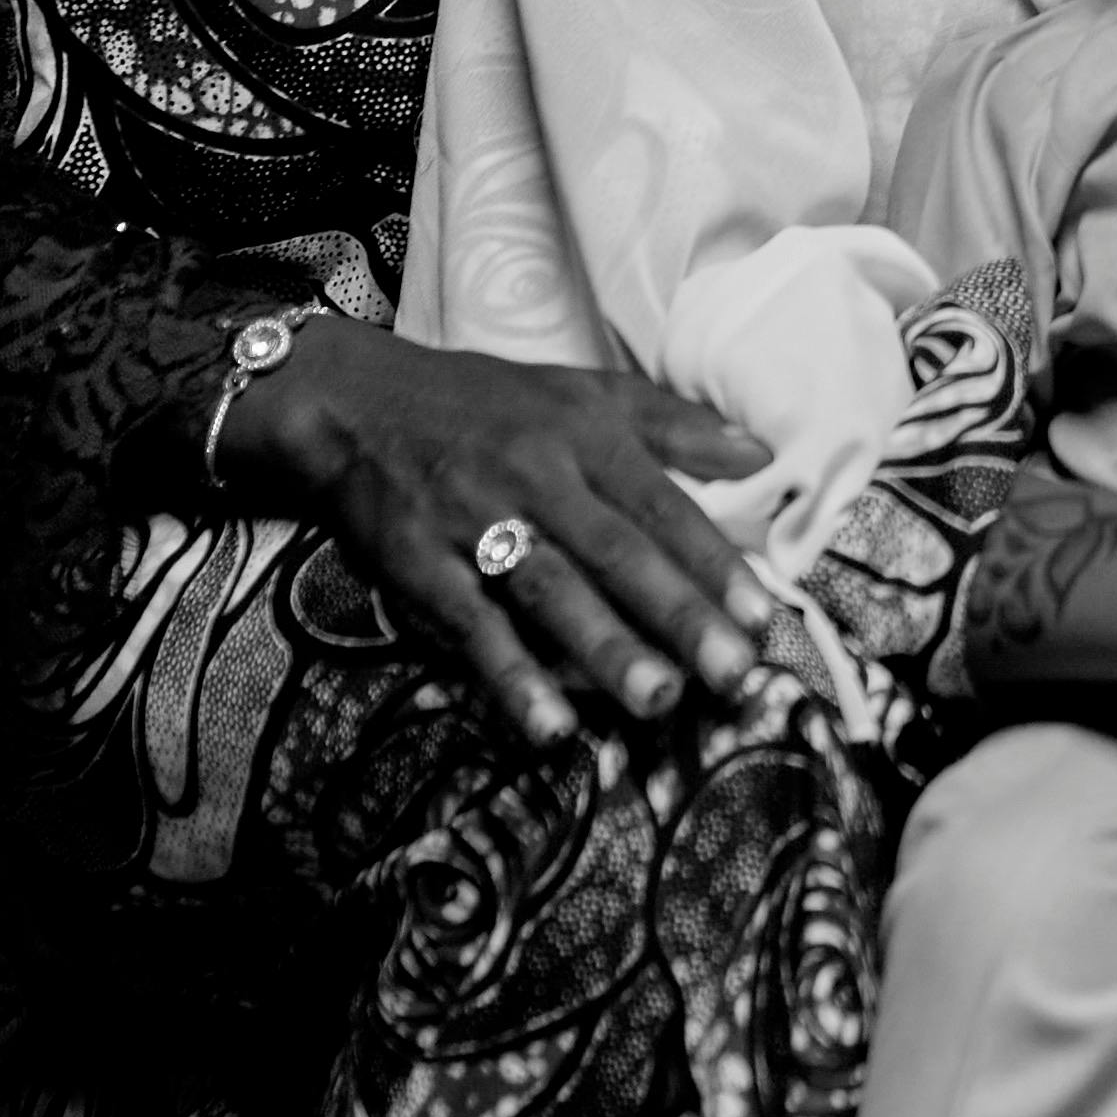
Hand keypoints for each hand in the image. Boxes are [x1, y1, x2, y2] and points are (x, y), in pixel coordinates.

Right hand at [223, 322, 779, 758]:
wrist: (354, 402)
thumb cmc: (486, 404)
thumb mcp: (584, 392)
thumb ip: (675, 425)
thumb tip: (763, 455)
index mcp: (584, 435)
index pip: (661, 504)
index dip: (712, 562)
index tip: (762, 617)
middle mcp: (535, 476)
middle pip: (616, 551)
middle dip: (676, 614)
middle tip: (732, 673)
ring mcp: (472, 520)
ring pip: (549, 589)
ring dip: (604, 648)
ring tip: (658, 701)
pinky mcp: (417, 562)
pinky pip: (470, 624)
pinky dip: (509, 675)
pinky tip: (550, 724)